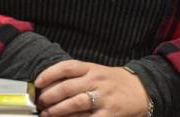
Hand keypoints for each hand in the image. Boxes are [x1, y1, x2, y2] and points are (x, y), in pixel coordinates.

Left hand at [34, 60, 149, 115]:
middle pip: (67, 87)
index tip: (37, 82)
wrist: (142, 90)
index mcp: (91, 68)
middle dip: (50, 96)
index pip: (67, 67)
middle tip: (40, 103)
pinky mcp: (110, 114)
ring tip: (47, 114)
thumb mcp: (96, 72)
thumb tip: (50, 85)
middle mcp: (97, 81)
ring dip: (58, 110)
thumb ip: (77, 77)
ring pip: (76, 104)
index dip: (49, 74)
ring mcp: (104, 98)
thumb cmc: (113, 82)